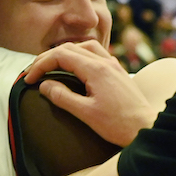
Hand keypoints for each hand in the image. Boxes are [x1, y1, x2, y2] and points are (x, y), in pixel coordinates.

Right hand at [25, 41, 154, 146]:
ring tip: (51, 65)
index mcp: (95, 70)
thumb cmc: (118, 124)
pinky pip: (95, 54)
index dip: (41, 65)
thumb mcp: (86, 113)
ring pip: (83, 47)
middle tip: (34, 72)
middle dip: (48, 57)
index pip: (61, 56)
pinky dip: (79, 55)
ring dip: (64, 53)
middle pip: (70, 48)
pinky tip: (75, 67)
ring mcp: (113, 65)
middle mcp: (105, 62)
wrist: (146, 128)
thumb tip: (44, 85)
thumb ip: (63, 97)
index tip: (29, 79)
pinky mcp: (117, 71)